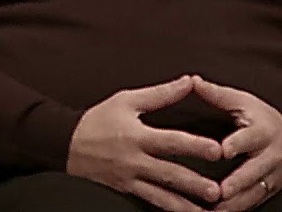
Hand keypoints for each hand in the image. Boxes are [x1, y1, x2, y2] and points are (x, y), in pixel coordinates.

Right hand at [67, 75, 223, 211]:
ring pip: (161, 196)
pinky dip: (166, 209)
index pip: (171, 141)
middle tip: (218, 191)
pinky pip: (148, 202)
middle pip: (169, 174)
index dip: (195, 146)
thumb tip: (189, 82)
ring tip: (207, 211)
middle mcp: (133, 160)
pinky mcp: (123, 191)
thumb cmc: (97, 120)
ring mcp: (128, 179)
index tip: (218, 151)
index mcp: (136, 135)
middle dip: (195, 184)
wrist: (64, 142)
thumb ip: (161, 94)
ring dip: (185, 205)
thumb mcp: (126, 101)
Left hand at [191, 76, 281, 211]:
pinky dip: (240, 209)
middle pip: (255, 171)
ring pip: (257, 192)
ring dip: (237, 203)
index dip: (236, 144)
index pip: (249, 138)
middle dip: (237, 183)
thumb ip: (216, 95)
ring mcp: (276, 176)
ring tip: (216, 210)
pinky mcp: (275, 190)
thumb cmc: (261, 118)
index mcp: (263, 131)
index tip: (222, 151)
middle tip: (219, 192)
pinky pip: (257, 203)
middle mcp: (273, 155)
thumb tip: (192, 80)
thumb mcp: (243, 102)